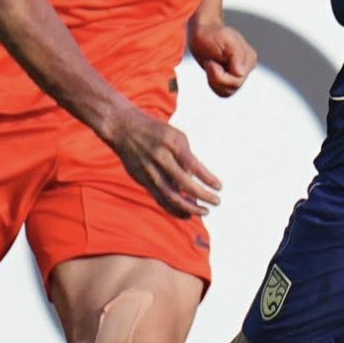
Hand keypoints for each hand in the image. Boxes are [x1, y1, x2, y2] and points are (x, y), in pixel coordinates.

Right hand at [106, 107, 222, 216]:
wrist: (123, 129)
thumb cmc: (155, 132)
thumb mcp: (175, 136)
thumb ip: (187, 157)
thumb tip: (196, 181)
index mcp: (171, 144)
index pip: (193, 165)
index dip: (207, 178)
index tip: (219, 187)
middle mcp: (160, 159)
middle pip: (183, 184)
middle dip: (202, 195)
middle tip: (216, 202)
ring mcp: (149, 172)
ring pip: (171, 196)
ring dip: (189, 207)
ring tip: (204, 211)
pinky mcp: (143, 181)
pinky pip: (160, 199)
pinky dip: (174, 209)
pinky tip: (187, 214)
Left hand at [189, 19, 257, 97]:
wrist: (202, 33)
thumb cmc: (211, 34)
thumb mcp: (225, 39)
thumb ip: (236, 54)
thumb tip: (241, 73)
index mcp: (249, 58)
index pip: (237, 79)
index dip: (219, 74)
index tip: (211, 60)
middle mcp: (247, 68)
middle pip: (232, 87)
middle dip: (216, 77)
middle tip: (209, 62)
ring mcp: (239, 75)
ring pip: (227, 92)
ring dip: (214, 81)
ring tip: (211, 65)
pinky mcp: (230, 80)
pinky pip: (223, 92)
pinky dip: (214, 84)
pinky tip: (211, 71)